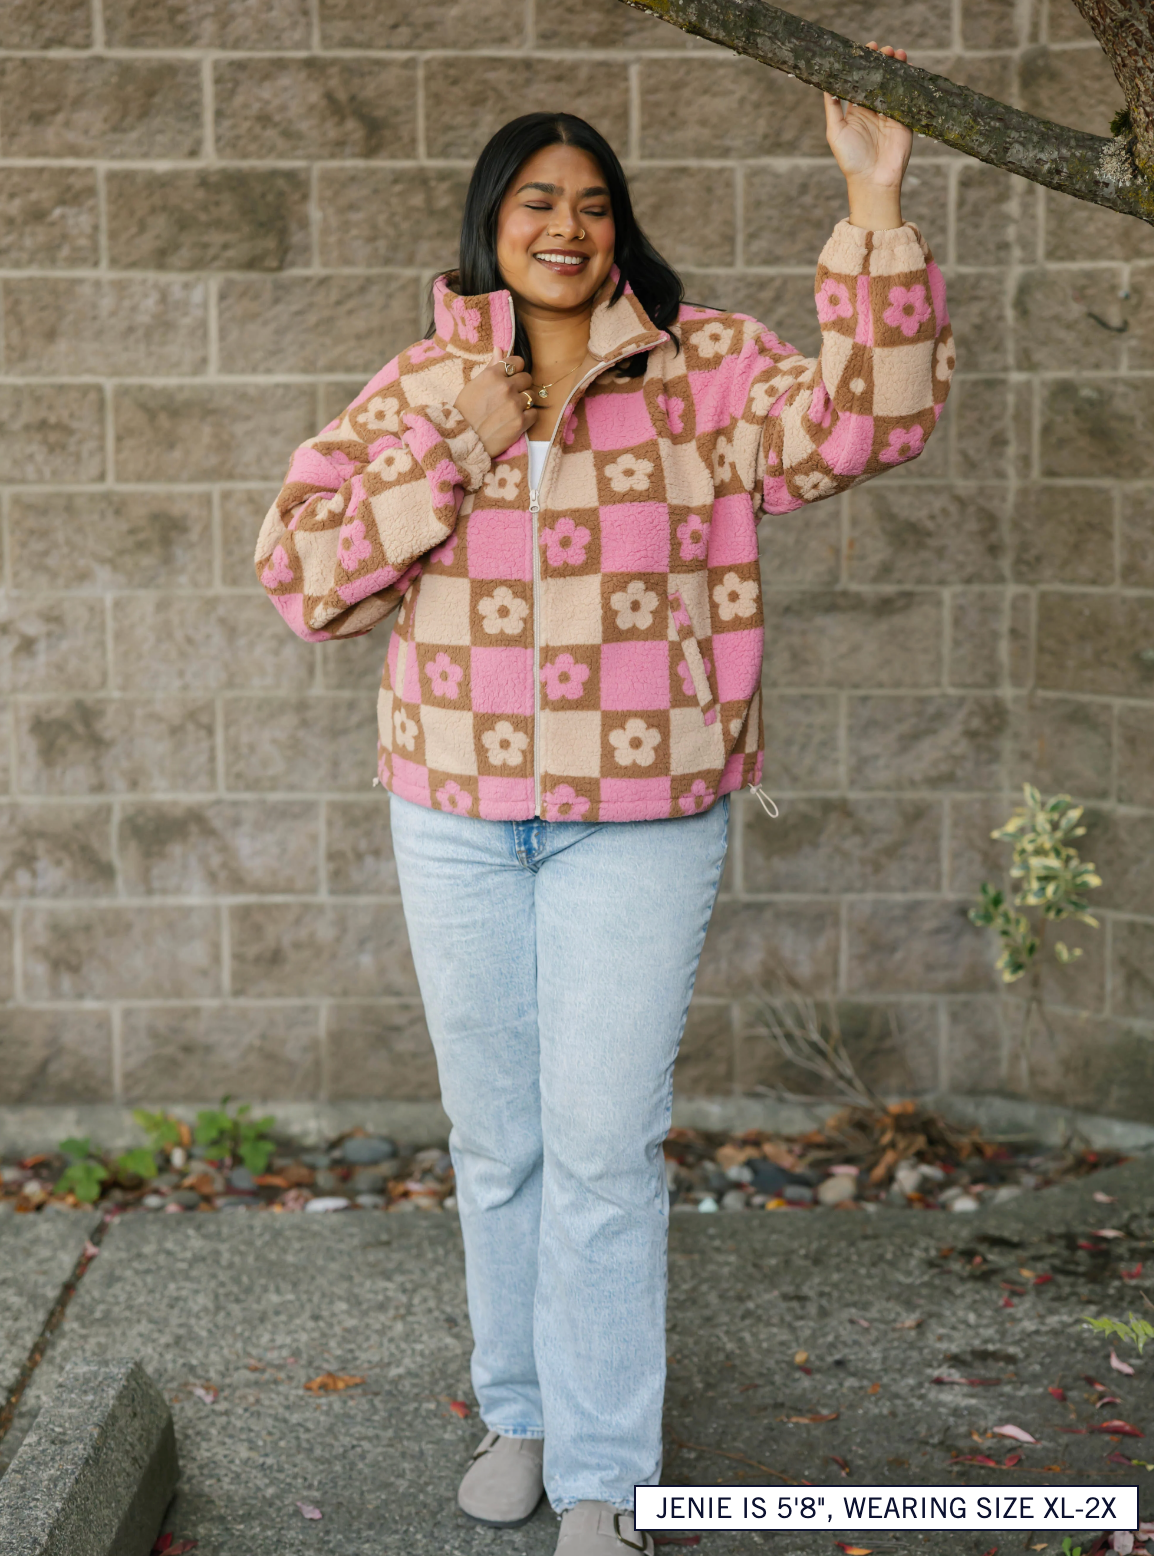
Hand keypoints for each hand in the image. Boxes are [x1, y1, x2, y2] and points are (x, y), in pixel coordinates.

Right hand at [455, 356, 537, 458]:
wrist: (463, 439)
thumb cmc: (465, 411)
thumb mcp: (474, 385)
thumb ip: (490, 367)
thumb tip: (499, 349)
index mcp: (493, 374)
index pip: (517, 362)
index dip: (516, 369)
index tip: (512, 377)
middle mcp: (506, 387)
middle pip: (527, 378)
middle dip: (521, 385)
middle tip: (511, 396)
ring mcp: (515, 405)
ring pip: (532, 395)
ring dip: (526, 400)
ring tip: (514, 408)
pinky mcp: (521, 422)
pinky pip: (535, 413)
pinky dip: (528, 416)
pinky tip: (517, 419)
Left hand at [824, 42, 911, 229]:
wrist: (873, 180)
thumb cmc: (850, 159)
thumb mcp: (835, 131)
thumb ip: (832, 108)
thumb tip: (825, 84)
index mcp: (855, 111)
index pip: (860, 81)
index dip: (863, 65)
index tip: (866, 49)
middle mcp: (873, 109)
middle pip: (878, 78)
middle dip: (881, 62)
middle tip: (883, 50)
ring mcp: (890, 112)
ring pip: (893, 83)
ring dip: (895, 67)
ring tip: (896, 53)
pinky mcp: (904, 118)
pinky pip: (907, 95)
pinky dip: (908, 81)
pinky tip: (906, 67)